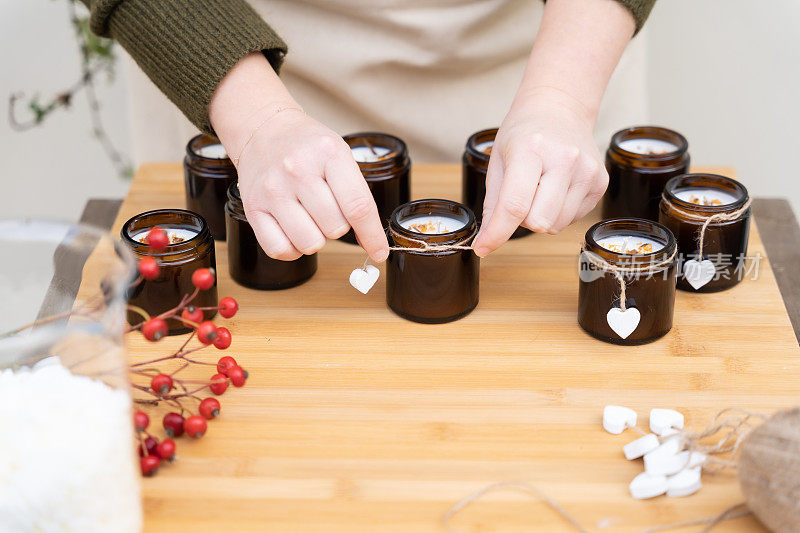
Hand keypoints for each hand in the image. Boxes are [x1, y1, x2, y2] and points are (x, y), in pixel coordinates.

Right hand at [209, 52, 388, 261]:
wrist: (263, 130)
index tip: (379, 252)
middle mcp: (298, 170)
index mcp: (329, 153)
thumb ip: (357, 196)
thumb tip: (372, 243)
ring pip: (310, 243)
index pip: (358, 206)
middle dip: (337, 225)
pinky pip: (280, 249)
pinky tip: (293, 230)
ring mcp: (273, 190)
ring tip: (309, 216)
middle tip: (326, 207)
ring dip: (315, 238)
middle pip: (335, 228)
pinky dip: (292, 248)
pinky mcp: (253, 207)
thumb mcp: (340, 155)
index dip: (372, 236)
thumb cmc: (307, 147)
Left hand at [472, 87, 607, 256]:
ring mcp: (588, 171)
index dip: (496, 233)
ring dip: (541, 216)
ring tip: (540, 188)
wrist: (559, 109)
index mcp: (531, 149)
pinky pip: (572, 219)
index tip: (482, 248)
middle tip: (521, 195)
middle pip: (538, 221)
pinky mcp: (602, 182)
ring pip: (556, 225)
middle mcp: (565, 159)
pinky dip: (558, 211)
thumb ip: (493, 204)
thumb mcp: (498, 161)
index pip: (514, 205)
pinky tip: (557, 187)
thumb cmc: (524, 134)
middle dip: (523, 219)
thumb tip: (486, 241)